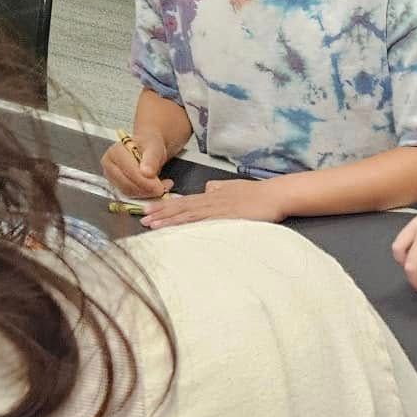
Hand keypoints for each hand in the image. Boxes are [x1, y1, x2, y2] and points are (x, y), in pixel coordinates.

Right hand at [101, 135, 171, 198]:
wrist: (148, 148)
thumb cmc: (149, 145)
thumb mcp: (154, 148)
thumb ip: (151, 160)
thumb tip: (146, 173)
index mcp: (115, 152)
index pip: (130, 172)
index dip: (146, 182)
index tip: (160, 187)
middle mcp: (110, 165)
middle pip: (127, 184)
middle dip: (147, 189)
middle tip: (163, 189)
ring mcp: (112, 176)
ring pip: (129, 191)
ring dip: (147, 193)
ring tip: (163, 187)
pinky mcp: (117, 185)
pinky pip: (131, 194)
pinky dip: (144, 194)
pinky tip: (155, 189)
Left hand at [140, 179, 285, 228]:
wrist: (275, 195)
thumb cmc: (258, 194)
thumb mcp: (233, 188)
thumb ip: (219, 188)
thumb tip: (207, 188)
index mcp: (211, 195)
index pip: (183, 201)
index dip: (165, 206)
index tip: (149, 210)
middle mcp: (211, 200)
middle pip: (181, 207)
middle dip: (160, 213)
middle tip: (141, 219)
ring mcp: (218, 209)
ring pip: (189, 214)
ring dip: (169, 219)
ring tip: (152, 225)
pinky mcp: (227, 217)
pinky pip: (204, 221)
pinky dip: (188, 224)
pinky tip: (178, 229)